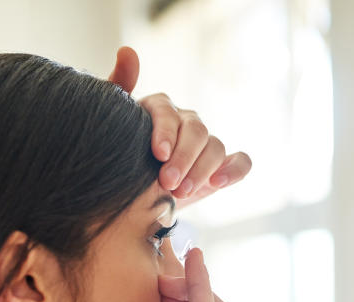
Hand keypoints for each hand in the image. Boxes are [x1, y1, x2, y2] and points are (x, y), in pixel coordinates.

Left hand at [107, 46, 251, 206]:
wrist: (131, 198)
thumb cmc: (119, 159)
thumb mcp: (112, 127)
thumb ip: (118, 89)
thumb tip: (127, 52)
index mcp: (159, 110)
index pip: (168, 112)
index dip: (166, 131)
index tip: (159, 154)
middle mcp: (185, 122)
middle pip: (196, 130)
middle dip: (184, 158)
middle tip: (168, 183)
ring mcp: (205, 144)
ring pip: (215, 147)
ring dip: (201, 170)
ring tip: (182, 192)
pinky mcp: (221, 165)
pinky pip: (241, 162)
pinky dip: (234, 170)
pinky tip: (218, 183)